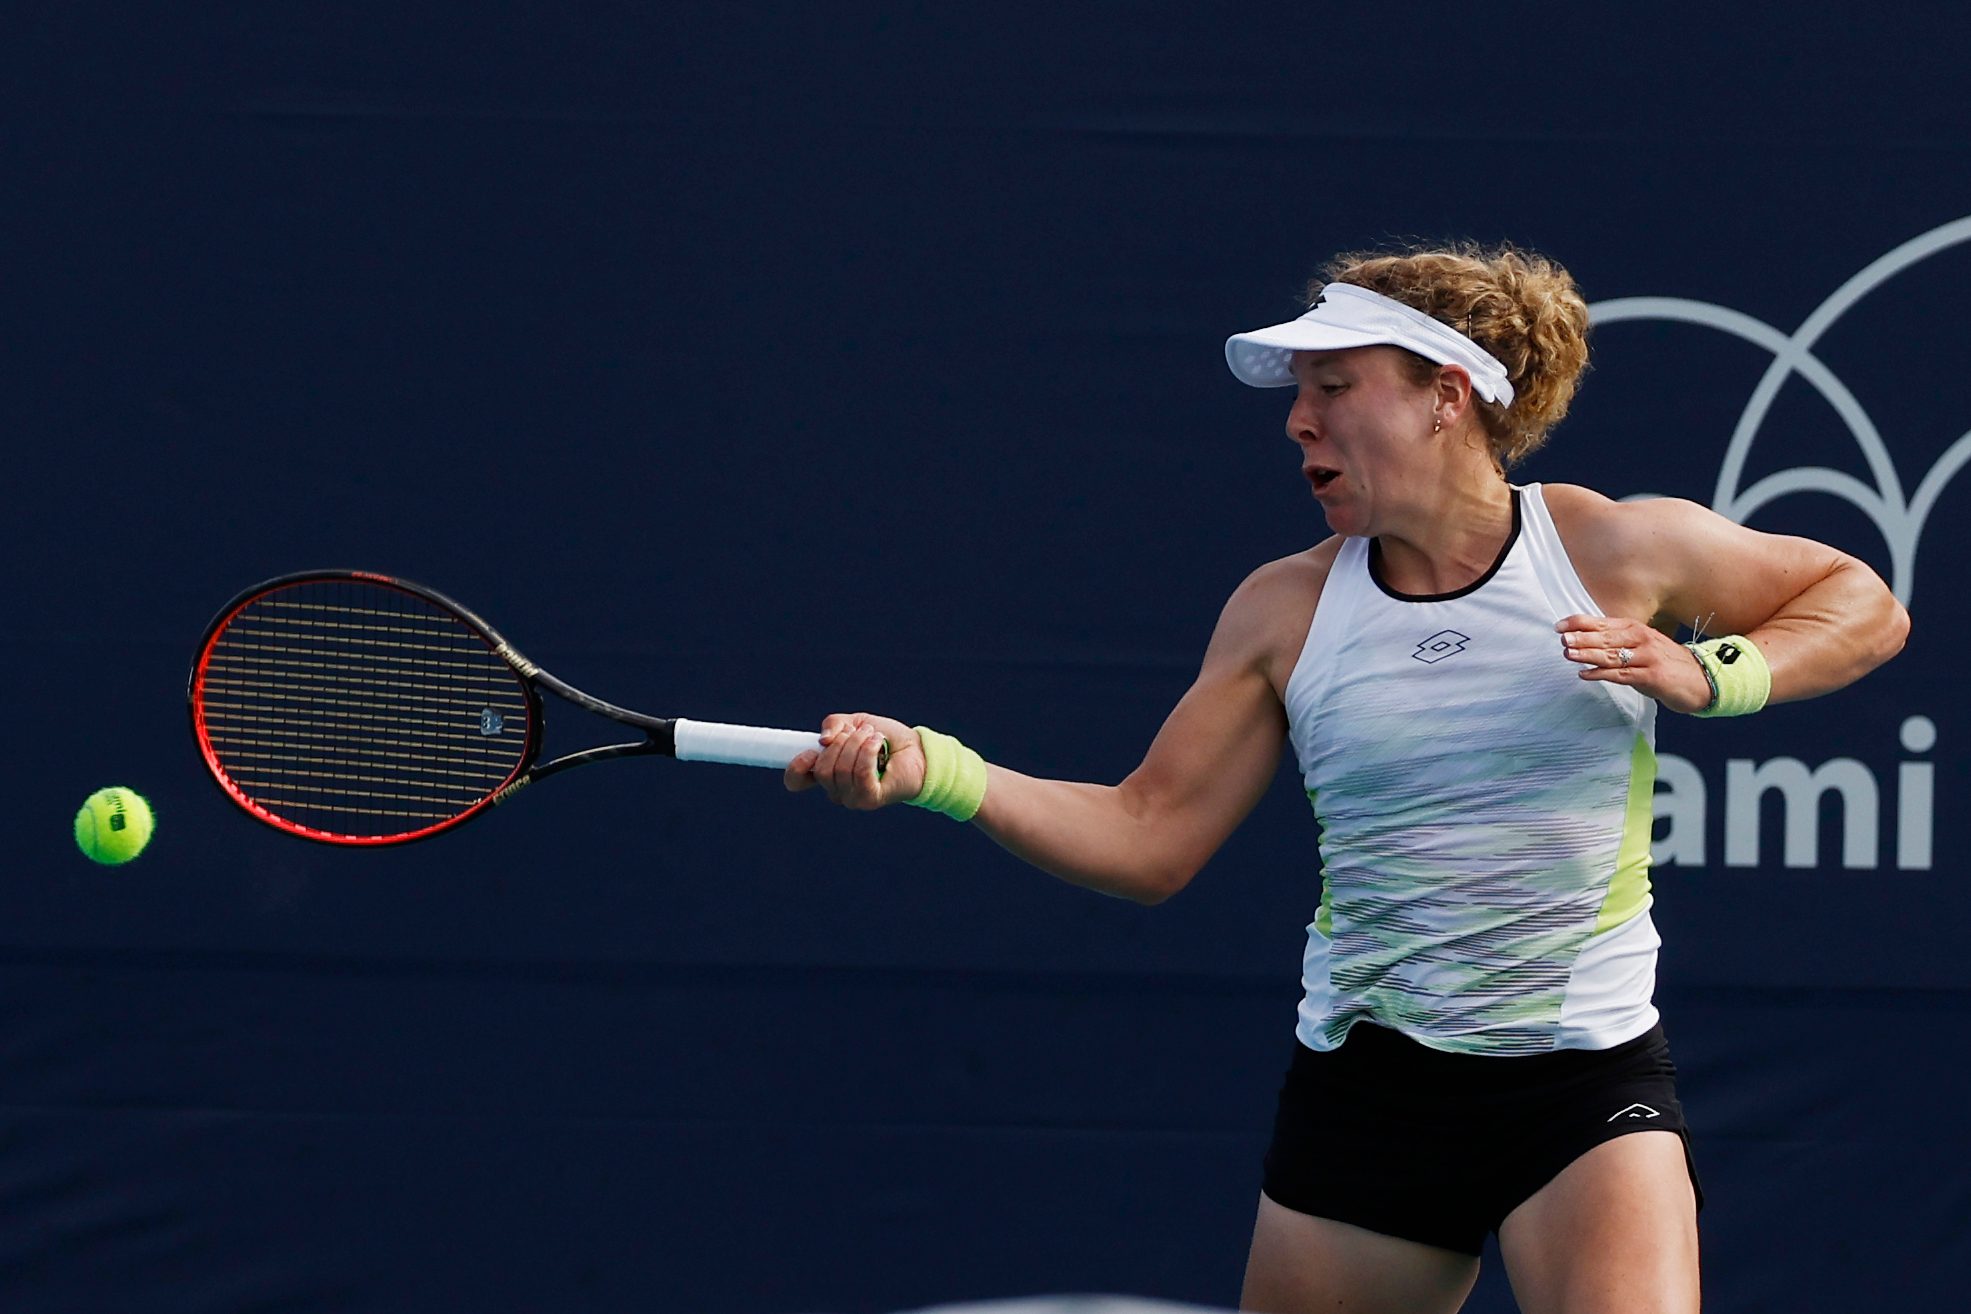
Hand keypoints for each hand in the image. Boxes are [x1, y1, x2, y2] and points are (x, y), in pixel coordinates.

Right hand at [783, 713, 926, 809]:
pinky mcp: (870, 799)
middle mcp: (836, 790)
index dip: (796, 767)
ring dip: (859, 743)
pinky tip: (879, 744)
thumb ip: (835, 725)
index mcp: (827, 773)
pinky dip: (869, 752)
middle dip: (842, 742)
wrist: (917, 749)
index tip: (810, 752)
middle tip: (862, 732)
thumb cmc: (886, 739)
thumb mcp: (855, 723)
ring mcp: (852, 798)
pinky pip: (860, 775)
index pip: (796, 781)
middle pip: (822, 769)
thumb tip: (824, 740)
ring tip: (875, 736)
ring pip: (841, 769)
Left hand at [1555, 615, 1712, 713]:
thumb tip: (1582, 639)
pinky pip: (1622, 675)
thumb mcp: (1641, 645)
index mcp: (1635, 629)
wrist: (1700, 679)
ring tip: (1568, 654)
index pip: (1603, 623)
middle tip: (1562, 639)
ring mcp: (1647, 658)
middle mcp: (1641, 639)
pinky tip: (1585, 675)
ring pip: (1612, 655)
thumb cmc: (1664, 661)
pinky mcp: (1652, 676)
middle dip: (1582, 638)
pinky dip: (1601, 675)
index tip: (1559, 626)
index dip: (1580, 623)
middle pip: (1606, 638)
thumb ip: (1616, 641)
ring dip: (1588, 655)